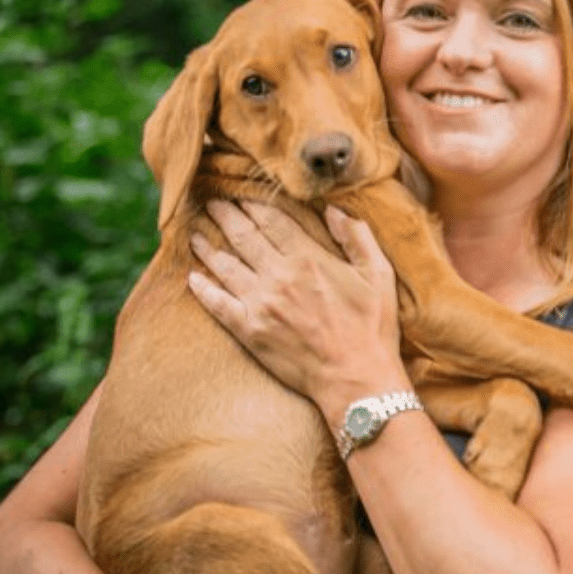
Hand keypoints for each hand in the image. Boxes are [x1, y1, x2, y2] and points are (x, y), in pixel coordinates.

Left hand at [188, 201, 409, 419]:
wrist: (356, 379)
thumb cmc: (373, 328)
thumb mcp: (379, 274)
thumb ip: (357, 237)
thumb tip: (333, 210)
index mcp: (309, 258)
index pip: (272, 220)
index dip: (253, 204)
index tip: (240, 194)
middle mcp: (279, 276)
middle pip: (243, 236)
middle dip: (225, 216)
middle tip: (211, 203)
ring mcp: (261, 304)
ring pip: (225, 266)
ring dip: (208, 247)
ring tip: (195, 235)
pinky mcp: (249, 331)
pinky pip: (218, 305)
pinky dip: (203, 290)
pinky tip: (192, 278)